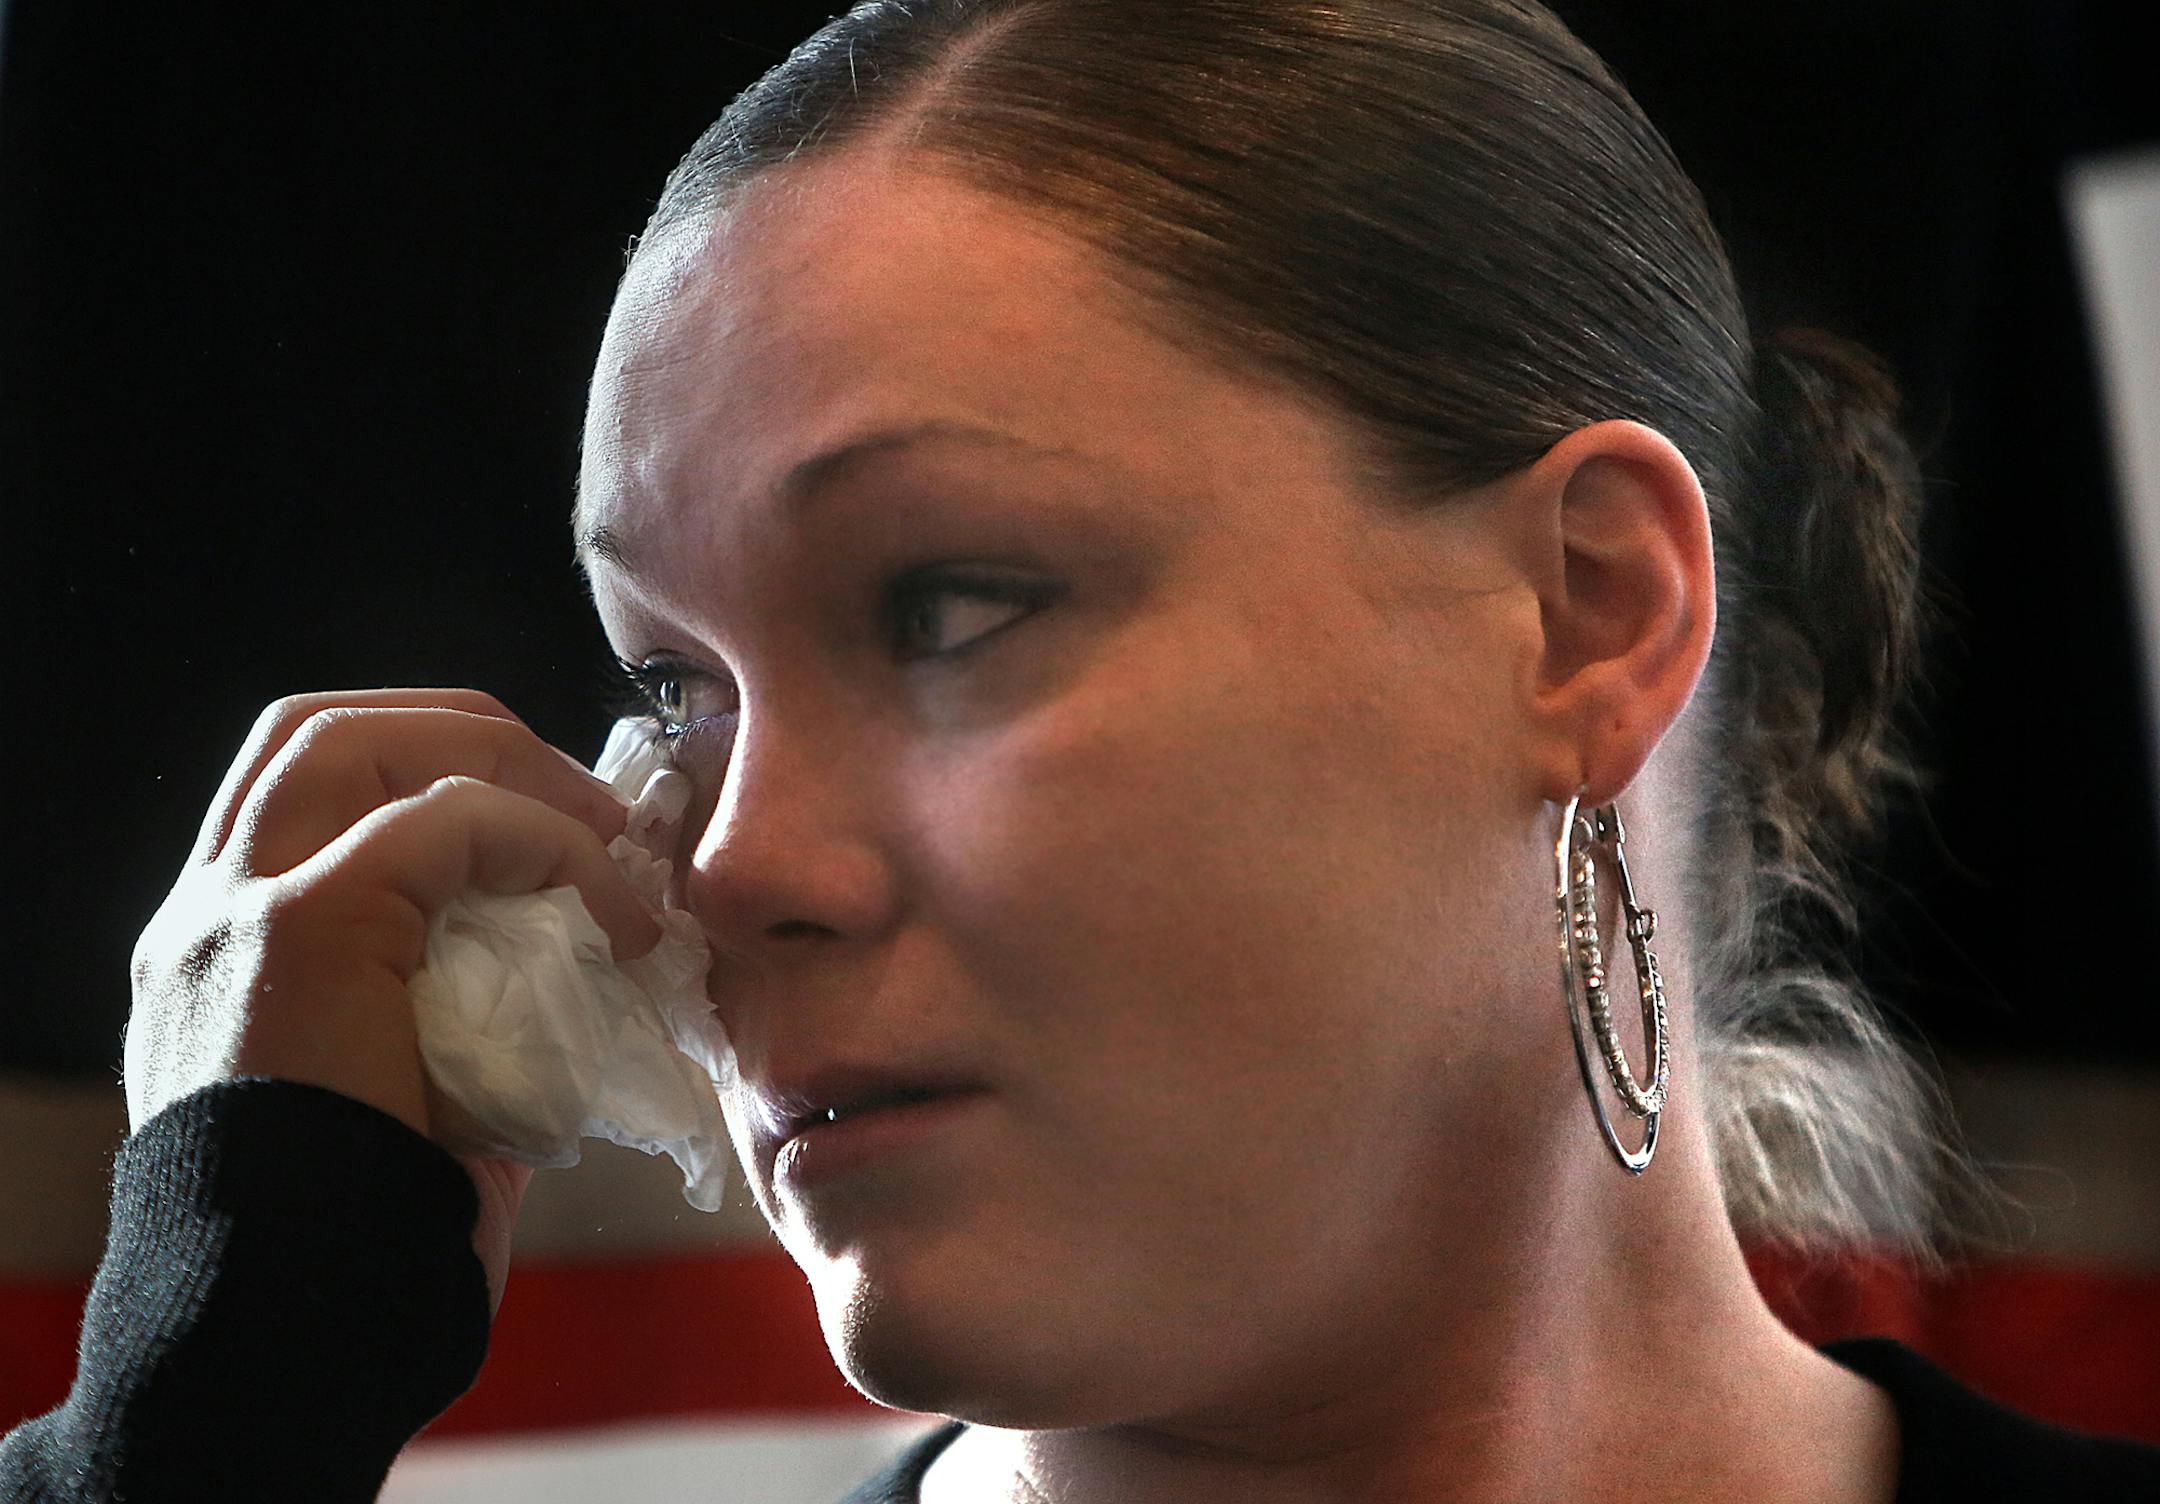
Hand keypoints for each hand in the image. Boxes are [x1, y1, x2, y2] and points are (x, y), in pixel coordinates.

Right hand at [125, 688, 662, 1313]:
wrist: (301, 1320)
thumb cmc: (374, 1230)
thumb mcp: (413, 1089)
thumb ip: (452, 1003)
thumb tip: (573, 956)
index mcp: (223, 950)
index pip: (304, 787)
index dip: (427, 766)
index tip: (541, 814)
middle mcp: (206, 914)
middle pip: (320, 733)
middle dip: (464, 733)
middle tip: (582, 801)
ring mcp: (235, 911)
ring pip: (357, 743)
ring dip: (502, 764)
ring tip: (603, 832)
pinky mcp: (300, 928)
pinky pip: (444, 822)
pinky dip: (544, 842)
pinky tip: (610, 907)